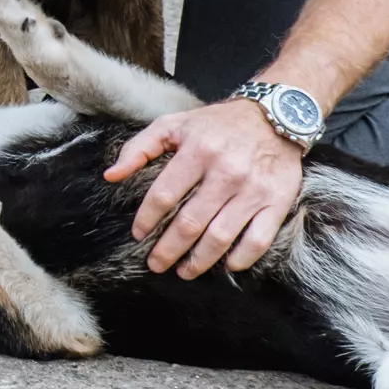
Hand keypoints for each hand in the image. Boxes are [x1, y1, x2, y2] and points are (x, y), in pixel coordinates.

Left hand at [104, 98, 305, 277]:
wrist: (277, 116)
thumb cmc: (218, 124)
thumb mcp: (175, 124)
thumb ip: (140, 148)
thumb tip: (111, 175)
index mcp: (197, 151)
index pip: (164, 195)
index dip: (147, 220)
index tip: (139, 235)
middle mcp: (226, 172)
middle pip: (189, 223)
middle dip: (167, 250)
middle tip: (156, 264)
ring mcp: (253, 190)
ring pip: (220, 236)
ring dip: (199, 261)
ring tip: (184, 271)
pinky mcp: (277, 202)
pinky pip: (258, 240)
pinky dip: (240, 258)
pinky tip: (226, 264)